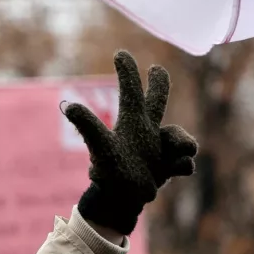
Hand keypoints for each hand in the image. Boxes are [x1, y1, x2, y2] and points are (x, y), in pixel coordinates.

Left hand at [64, 50, 197, 234]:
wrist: (121, 201)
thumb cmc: (109, 172)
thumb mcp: (100, 147)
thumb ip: (88, 126)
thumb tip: (67, 105)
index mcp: (132, 121)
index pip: (131, 90)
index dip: (127, 71)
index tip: (120, 52)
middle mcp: (146, 130)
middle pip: (156, 100)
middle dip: (159, 84)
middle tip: (157, 69)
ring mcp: (159, 147)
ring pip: (179, 135)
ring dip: (183, 141)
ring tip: (181, 154)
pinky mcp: (170, 165)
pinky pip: (185, 161)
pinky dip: (182, 165)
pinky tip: (172, 173)